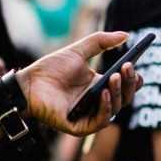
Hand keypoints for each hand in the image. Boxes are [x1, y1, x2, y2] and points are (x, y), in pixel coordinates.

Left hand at [17, 32, 141, 134]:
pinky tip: (103, 93)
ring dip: (118, 92)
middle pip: (125, 97)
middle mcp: (100, 103)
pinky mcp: (81, 126)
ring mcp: (91, 115)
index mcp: (101, 86)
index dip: (133, 79)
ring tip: (114, 77)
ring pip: (116, 109)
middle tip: (127, 68)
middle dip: (128, 83)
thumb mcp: (78, 51)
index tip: (132, 66)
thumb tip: (125, 34)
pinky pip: (101, 121)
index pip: (126, 87)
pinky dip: (105, 108)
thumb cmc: (50, 70)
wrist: (28, 84)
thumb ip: (101, 42)